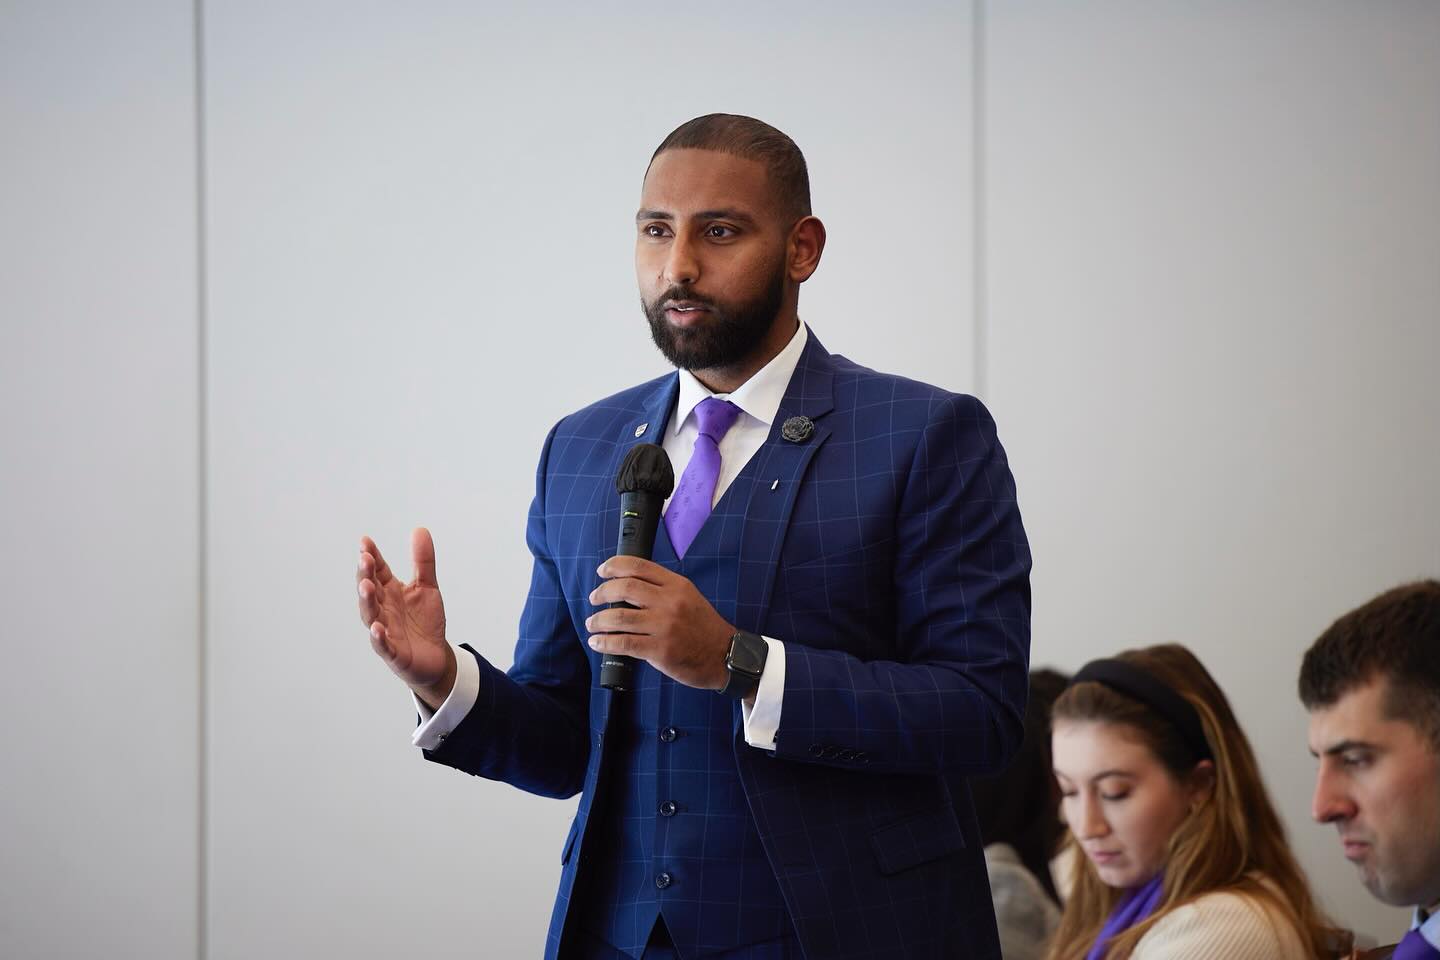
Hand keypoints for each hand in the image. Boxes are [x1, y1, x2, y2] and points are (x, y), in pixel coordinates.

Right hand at [357, 528, 455, 708]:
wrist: (436, 656)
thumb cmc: (425, 621)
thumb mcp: (427, 587)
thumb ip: (423, 561)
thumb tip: (420, 529)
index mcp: (389, 592)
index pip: (377, 571)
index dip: (371, 557)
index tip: (365, 541)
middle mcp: (383, 609)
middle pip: (370, 590)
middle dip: (366, 575)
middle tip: (365, 559)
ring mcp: (385, 631)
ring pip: (371, 615)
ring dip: (367, 601)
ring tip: (366, 586)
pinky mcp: (393, 653)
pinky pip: (383, 645)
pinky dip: (379, 638)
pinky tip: (377, 628)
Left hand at [585, 556, 734, 690]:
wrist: (725, 656)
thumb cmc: (704, 628)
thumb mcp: (689, 597)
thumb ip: (662, 589)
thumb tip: (627, 588)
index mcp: (676, 585)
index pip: (639, 566)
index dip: (614, 566)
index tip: (602, 571)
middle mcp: (670, 602)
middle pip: (624, 588)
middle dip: (602, 592)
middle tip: (594, 599)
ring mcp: (665, 626)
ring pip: (619, 617)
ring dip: (598, 620)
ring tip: (592, 623)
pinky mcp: (660, 650)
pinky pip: (624, 643)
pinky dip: (605, 642)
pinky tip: (598, 642)